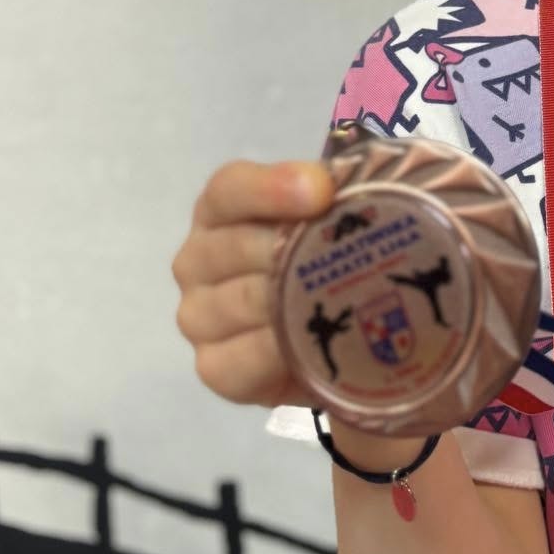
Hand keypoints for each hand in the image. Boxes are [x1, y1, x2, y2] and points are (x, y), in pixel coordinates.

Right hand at [172, 159, 336, 407]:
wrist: (322, 341)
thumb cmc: (324, 264)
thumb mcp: (334, 220)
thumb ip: (341, 195)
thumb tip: (355, 187)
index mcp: (221, 210)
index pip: (231, 188)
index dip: (273, 188)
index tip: (323, 192)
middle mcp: (197, 259)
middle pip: (238, 246)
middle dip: (295, 249)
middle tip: (349, 256)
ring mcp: (197, 315)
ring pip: (242, 302)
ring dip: (292, 302)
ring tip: (340, 301)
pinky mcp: (212, 366)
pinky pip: (238, 360)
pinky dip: (277, 353)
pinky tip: (307, 345)